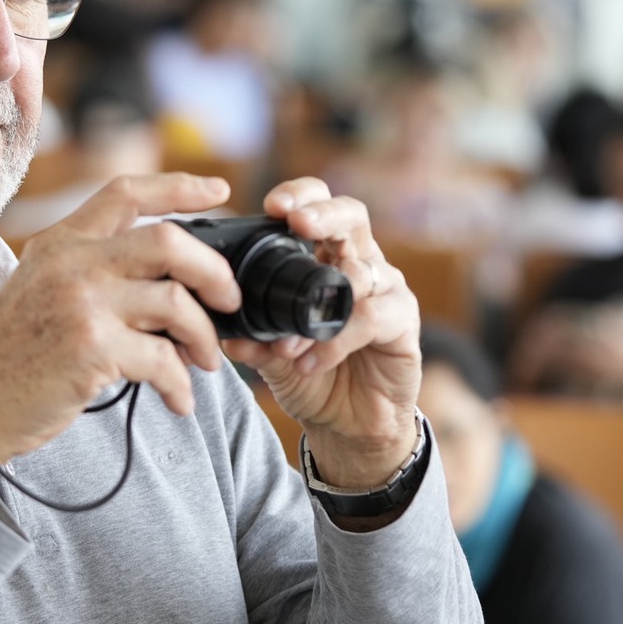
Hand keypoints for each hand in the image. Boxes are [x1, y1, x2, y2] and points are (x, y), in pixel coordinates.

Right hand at [0, 173, 240, 499]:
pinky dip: (180, 385)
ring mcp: (81, 303)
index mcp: (61, 242)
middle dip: (213, 272)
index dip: (180, 186)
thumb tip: (174, 280)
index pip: (126, 192)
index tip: (220, 191)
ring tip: (204, 361)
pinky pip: (163, 361)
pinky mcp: (91, 348)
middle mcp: (72, 262)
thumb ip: (94, 269)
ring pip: (176, 304)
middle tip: (228, 300)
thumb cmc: (15, 355)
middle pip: (169, 242)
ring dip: (203, 337)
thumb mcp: (42, 288)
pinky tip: (178, 400)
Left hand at [221, 179, 420, 491]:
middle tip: (296, 222)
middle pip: (352, 216)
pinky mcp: (403, 323)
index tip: (272, 206)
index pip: (320, 207)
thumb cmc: (314, 378)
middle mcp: (362, 265)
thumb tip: (219, 328)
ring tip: (286, 344)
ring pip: (362, 270)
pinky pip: (372, 317)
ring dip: (317, 305)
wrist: (350, 427)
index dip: (301, 196)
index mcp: (328, 259)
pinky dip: (336, 340)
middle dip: (323, 214)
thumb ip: (251, 338)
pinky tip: (311, 362)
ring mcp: (387, 291)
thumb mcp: (272, 357)